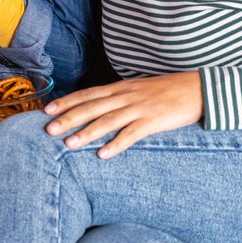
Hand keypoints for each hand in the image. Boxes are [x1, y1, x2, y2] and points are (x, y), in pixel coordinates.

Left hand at [44, 72, 203, 158]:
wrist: (196, 89)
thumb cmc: (164, 91)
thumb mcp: (136, 90)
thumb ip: (117, 98)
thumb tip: (95, 107)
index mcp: (120, 88)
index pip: (87, 94)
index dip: (67, 102)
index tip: (47, 110)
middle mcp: (125, 96)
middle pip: (92, 107)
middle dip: (69, 118)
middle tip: (48, 129)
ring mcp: (139, 108)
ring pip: (107, 120)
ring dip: (87, 132)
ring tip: (69, 144)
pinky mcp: (153, 121)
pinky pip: (131, 134)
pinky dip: (116, 144)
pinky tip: (103, 154)